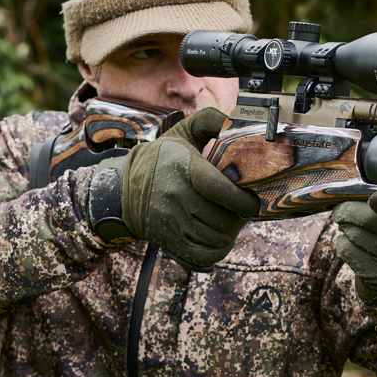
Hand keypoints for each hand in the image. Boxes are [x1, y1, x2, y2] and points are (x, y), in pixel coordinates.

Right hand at [102, 108, 259, 268]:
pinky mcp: (166, 239)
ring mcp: (170, 220)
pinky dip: (216, 250)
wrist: (122, 189)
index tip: (254, 201)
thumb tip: (235, 123)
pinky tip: (218, 238)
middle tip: (242, 212)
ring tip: (230, 222)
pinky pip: (202, 255)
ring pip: (216, 238)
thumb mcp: (183, 133)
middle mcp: (175, 195)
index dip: (242, 199)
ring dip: (229, 234)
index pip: (219, 188)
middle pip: (223, 218)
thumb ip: (211, 121)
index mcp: (184, 167)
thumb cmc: (162, 159)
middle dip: (238, 217)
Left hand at [334, 191, 376, 305]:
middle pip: (372, 221)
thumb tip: (353, 188)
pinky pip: (349, 252)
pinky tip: (350, 243)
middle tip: (341, 210)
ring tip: (348, 226)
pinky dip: (343, 244)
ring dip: (345, 227)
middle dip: (348, 211)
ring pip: (357, 235)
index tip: (374, 199)